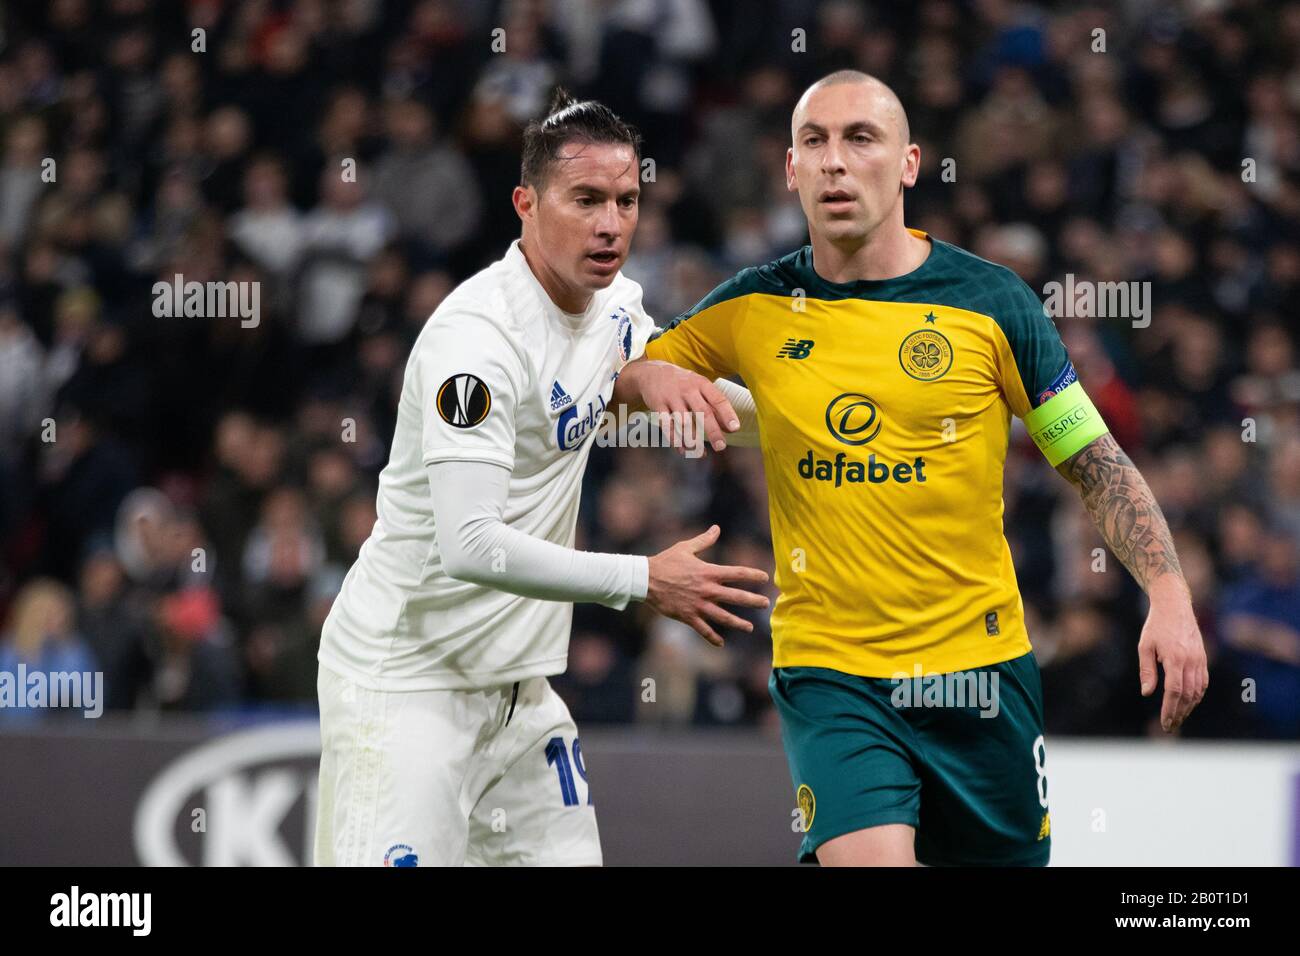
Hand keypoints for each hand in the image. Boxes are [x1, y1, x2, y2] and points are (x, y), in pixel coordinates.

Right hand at [615, 360, 738, 454]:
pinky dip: (675, 440)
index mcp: (701, 384)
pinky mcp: (657, 406)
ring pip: (684, 422)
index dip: (727, 414)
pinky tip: (683, 450)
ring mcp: (672, 397)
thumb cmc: (682, 383)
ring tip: (701, 453)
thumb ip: (713, 405)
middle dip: (712, 431)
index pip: (718, 399)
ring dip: (693, 440)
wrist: (651, 372)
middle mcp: (688, 390)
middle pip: (702, 413)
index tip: (735, 429)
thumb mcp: (699, 386)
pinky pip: (667, 426)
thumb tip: (730, 428)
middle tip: (720, 447)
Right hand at [645, 524, 769, 646]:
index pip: (737, 573)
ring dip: (738, 623)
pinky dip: (713, 638)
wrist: (646, 579)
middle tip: (766, 604)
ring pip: (723, 617)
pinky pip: (703, 630)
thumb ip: (704, 540)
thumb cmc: (666, 561)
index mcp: (708, 572)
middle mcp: (707, 590)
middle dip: (753, 600)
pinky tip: (721, 643)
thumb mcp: (685, 548)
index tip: (765, 577)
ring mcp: (698, 605)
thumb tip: (716, 528)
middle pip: (736, 597)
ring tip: (750, 628)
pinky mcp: (688, 616)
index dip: (753, 575)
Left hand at [1138, 578, 1208, 732]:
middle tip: (1170, 726)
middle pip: (1187, 695)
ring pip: (1198, 691)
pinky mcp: (1203, 658)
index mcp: (1175, 658)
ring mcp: (1200, 660)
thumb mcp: (1145, 646)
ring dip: (1189, 707)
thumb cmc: (1156, 626)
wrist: (1175, 606)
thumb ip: (1147, 670)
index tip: (1165, 722)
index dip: (1170, 709)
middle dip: (1179, 713)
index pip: (1174, 691)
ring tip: (1178, 718)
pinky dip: (1197, 695)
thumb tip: (1147, 693)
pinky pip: (1203, 682)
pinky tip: (1189, 703)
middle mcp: (1191, 661)